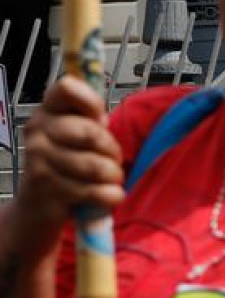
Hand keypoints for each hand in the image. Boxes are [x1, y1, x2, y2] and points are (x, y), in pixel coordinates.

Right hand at [14, 76, 122, 256]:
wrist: (37, 209)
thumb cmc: (66, 167)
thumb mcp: (76, 139)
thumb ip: (90, 121)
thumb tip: (102, 116)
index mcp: (47, 113)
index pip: (67, 88)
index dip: (91, 101)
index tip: (100, 119)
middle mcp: (37, 133)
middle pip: (91, 132)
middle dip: (112, 150)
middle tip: (112, 160)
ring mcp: (39, 161)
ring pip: (97, 166)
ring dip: (113, 176)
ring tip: (109, 179)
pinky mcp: (48, 190)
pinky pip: (96, 191)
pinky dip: (111, 196)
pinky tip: (109, 196)